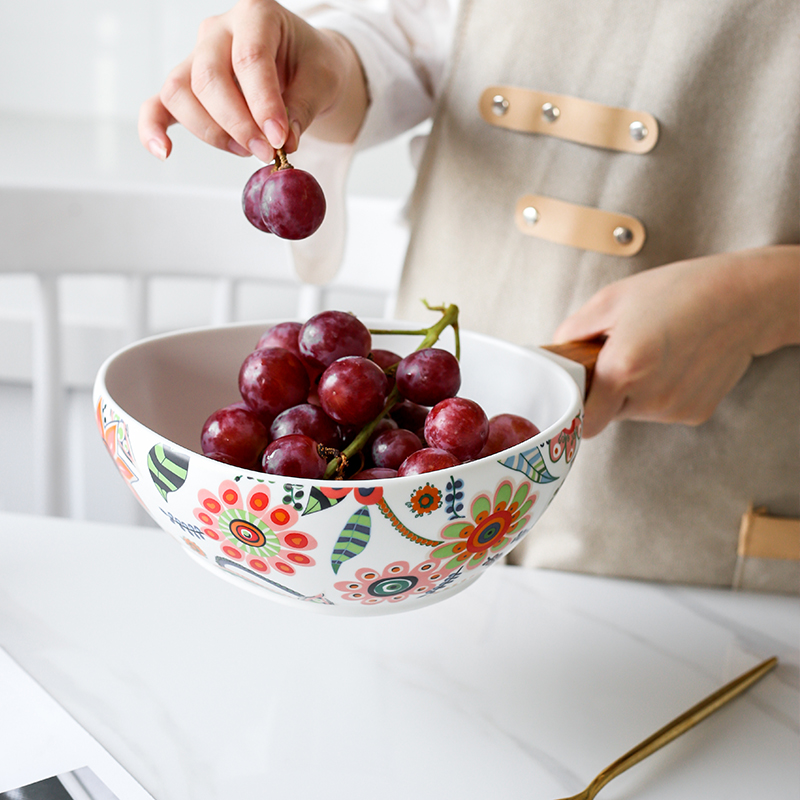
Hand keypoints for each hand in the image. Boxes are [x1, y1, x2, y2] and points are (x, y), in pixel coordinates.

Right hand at [138, 0, 367, 161]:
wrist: (303, 64)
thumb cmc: (311, 65)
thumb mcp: (322, 81)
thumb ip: (302, 109)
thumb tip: (284, 143)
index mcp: (256, 15)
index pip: (249, 58)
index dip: (263, 104)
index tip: (279, 140)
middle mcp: (219, 30)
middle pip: (208, 77)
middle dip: (237, 124)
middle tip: (265, 152)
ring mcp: (196, 56)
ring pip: (180, 92)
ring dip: (210, 131)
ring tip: (246, 151)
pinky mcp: (187, 85)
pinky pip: (157, 104)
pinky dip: (153, 128)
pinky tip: (163, 151)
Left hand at [554, 246, 799, 437]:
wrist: (743, 299)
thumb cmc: (677, 292)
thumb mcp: (611, 300)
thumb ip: (571, 332)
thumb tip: (555, 356)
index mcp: (624, 368)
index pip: (583, 421)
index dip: (574, 408)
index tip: (574, 394)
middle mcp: (651, 397)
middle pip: (607, 414)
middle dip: (603, 393)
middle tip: (616, 359)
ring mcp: (675, 409)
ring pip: (634, 413)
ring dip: (632, 392)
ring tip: (652, 355)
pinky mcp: (695, 413)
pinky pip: (660, 410)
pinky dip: (659, 393)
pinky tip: (673, 364)